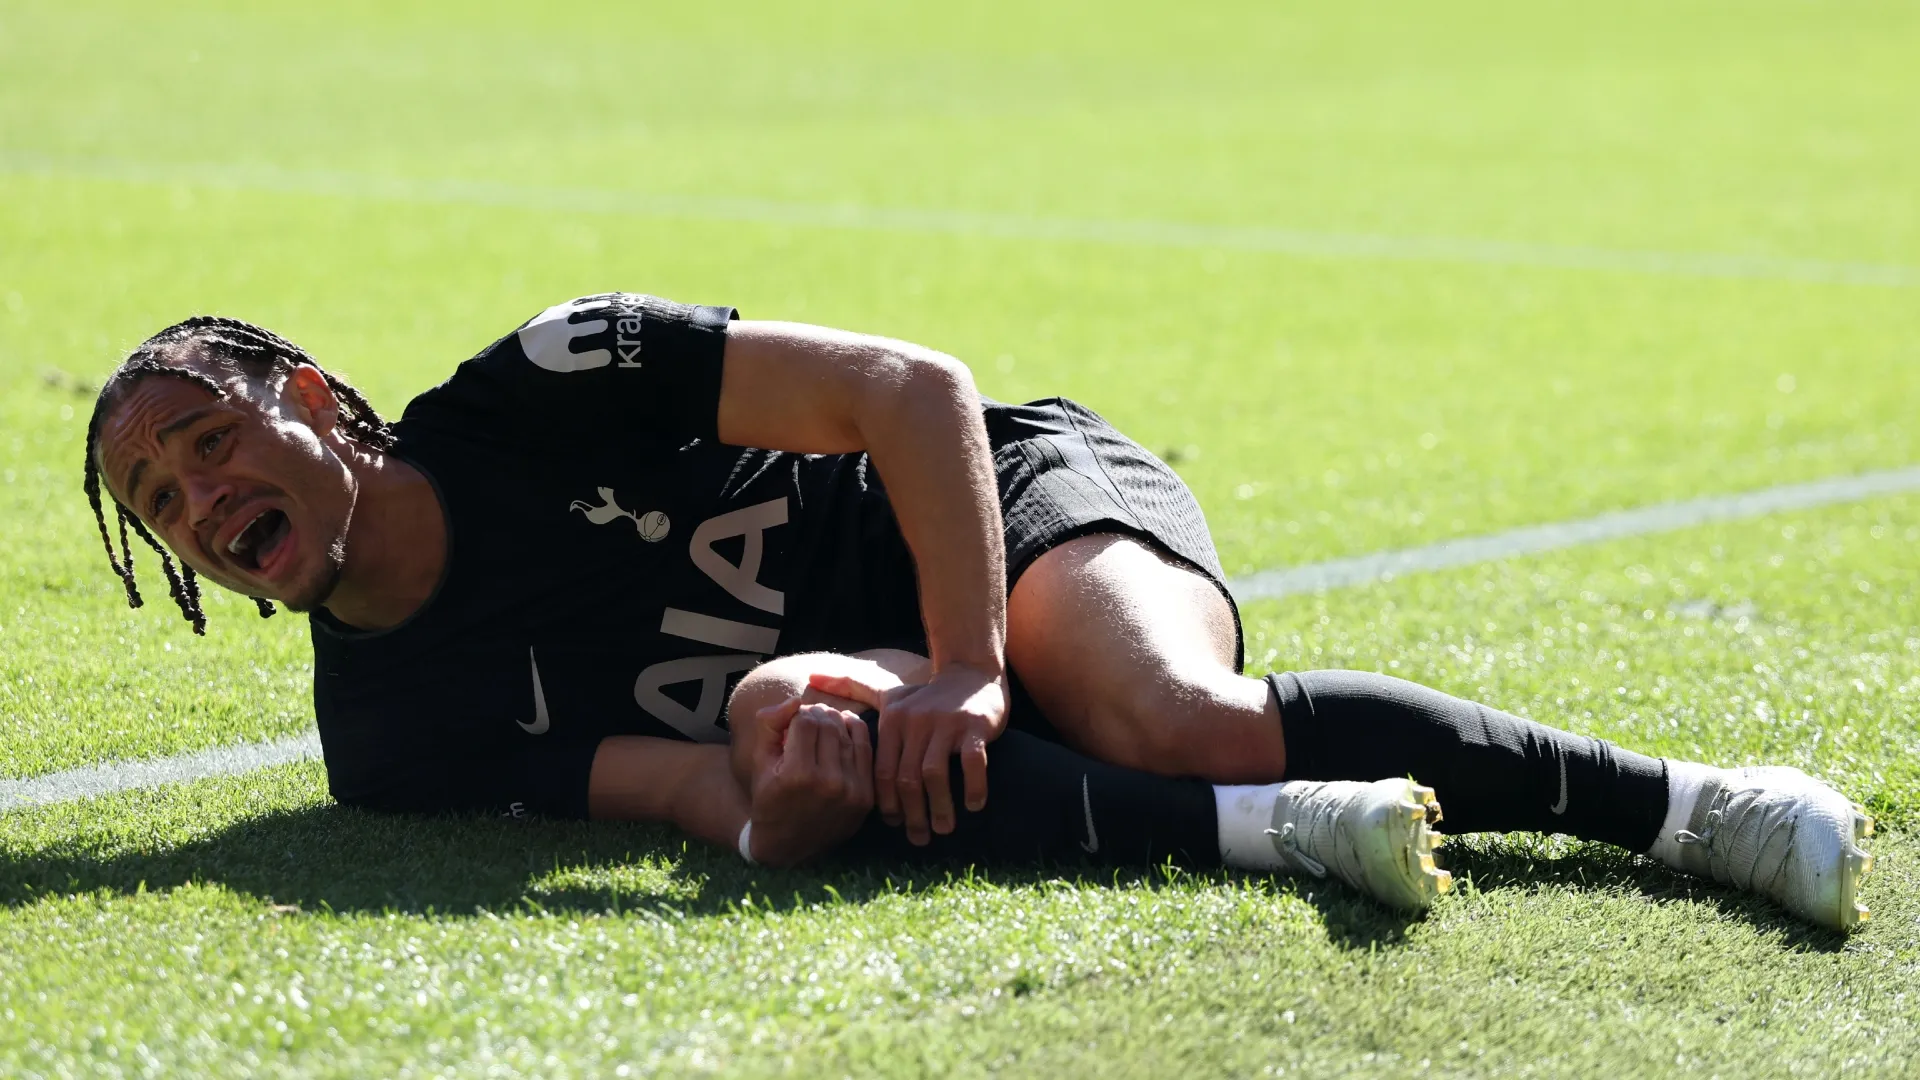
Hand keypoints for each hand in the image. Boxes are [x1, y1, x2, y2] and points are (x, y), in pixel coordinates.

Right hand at [745, 699, 874, 866]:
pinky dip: (854, 733)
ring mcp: (851, 791)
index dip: (796, 714)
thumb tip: (795, 700)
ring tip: (821, 725)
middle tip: (806, 720)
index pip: (805, 720)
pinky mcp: (866, 797)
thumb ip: (770, 725)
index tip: (790, 722)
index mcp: (798, 775)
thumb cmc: (769, 799)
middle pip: (828, 724)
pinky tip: (841, 730)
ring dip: (834, 722)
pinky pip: (865, 749)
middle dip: (815, 715)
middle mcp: (829, 783)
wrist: (787, 845)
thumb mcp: (759, 762)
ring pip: (848, 733)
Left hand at [809, 663, 1007, 845]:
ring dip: (939, 807)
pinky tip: (973, 806)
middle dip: (912, 814)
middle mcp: (915, 721)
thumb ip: (851, 687)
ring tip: (944, 829)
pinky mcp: (974, 725)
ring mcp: (946, 723)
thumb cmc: (926, 696)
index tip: (895, 824)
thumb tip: (812, 675)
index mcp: (892, 720)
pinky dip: (972, 787)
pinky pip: (972, 762)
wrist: (971, 673)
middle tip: (919, 838)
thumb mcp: (889, 693)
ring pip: (934, 773)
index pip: (882, 771)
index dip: (887, 802)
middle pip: (906, 777)